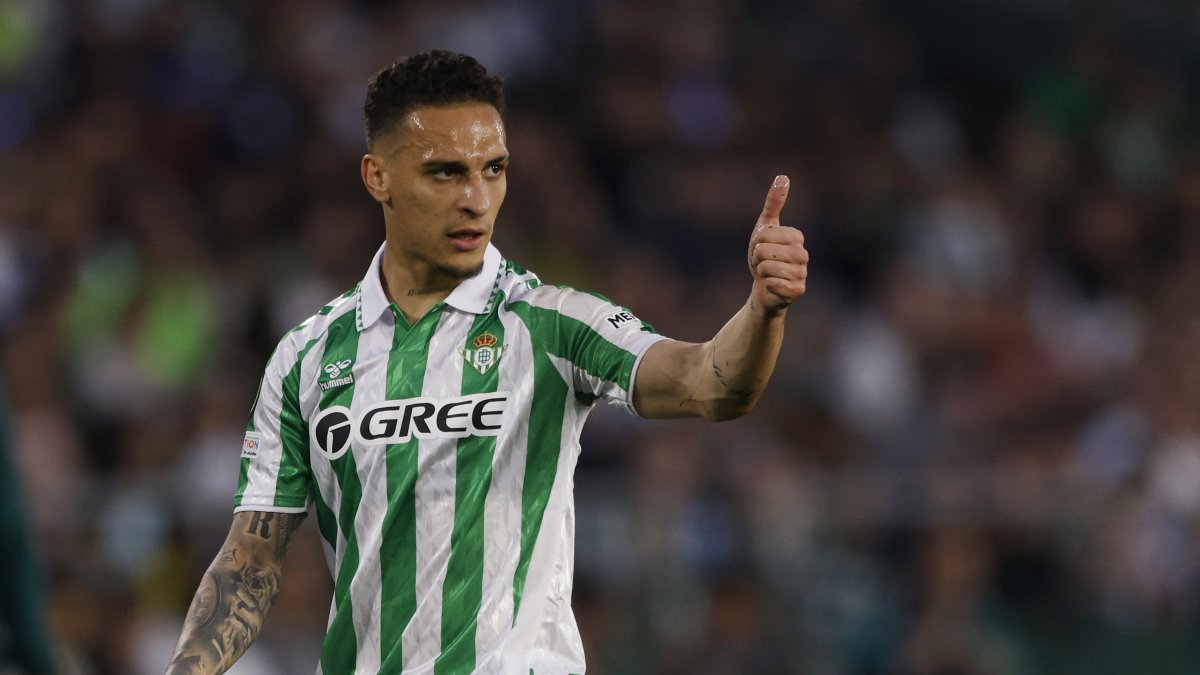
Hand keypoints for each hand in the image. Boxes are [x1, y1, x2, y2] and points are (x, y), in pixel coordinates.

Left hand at [747, 175, 807, 312]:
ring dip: (760, 272)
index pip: (764, 234)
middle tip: (763, 263)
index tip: (763, 248)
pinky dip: (766, 285)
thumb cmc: (765, 257)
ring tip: (767, 274)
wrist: (765, 288)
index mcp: (797, 236)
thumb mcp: (765, 227)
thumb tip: (784, 177)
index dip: (757, 243)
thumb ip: (773, 203)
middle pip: (764, 250)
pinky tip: (772, 286)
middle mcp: (803, 254)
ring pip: (766, 267)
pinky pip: (771, 283)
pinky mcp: (797, 290)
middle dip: (757, 258)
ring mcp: (802, 273)